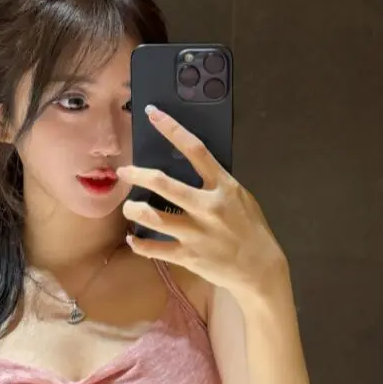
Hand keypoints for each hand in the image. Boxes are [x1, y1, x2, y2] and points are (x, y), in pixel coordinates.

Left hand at [117, 106, 286, 296]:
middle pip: (164, 184)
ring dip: (133, 210)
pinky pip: (153, 248)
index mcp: (223, 187)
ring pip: (152, 217)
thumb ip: (217, 184)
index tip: (152, 114)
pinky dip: (139, 244)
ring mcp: (196, 233)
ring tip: (128, 208)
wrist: (260, 269)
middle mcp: (207, 207)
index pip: (195, 149)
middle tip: (123, 172)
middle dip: (138, 175)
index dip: (171, 128)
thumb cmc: (251, 230)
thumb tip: (191, 168)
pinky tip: (134, 239)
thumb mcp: (241, 198)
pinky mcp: (188, 256)